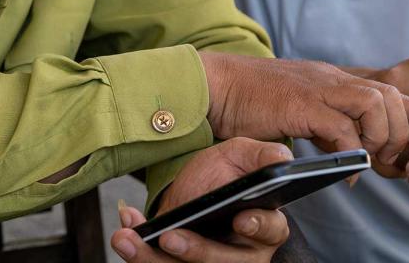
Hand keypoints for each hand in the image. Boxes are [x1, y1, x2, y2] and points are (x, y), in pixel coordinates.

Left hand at [110, 138, 291, 261]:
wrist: (190, 184)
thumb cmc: (221, 173)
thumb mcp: (240, 155)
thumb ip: (261, 156)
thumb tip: (282, 160)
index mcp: (265, 225)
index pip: (270, 231)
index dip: (257, 227)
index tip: (241, 218)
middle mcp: (243, 253)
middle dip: (197, 252)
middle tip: (170, 237)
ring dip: (154, 259)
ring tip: (130, 238)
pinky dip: (140, 255)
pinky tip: (127, 233)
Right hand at [200, 53, 408, 170]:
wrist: (216, 84)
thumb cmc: (251, 101)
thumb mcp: (299, 112)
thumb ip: (326, 126)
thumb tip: (347, 151)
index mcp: (334, 80)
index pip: (388, 87)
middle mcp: (333, 79)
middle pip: (391, 93)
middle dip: (403, 130)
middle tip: (390, 159)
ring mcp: (319, 88)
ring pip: (376, 103)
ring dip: (381, 136)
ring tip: (369, 160)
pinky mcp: (302, 104)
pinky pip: (342, 127)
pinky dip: (351, 153)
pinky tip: (345, 172)